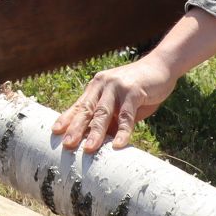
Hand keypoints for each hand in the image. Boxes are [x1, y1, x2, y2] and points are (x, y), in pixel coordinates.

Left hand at [52, 55, 176, 151]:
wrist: (160, 66)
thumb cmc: (139, 89)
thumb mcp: (120, 103)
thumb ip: (110, 117)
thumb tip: (100, 140)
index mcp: (96, 87)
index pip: (79, 105)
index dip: (67, 119)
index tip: (55, 132)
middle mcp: (103, 84)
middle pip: (87, 109)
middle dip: (76, 128)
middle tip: (67, 145)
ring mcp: (117, 86)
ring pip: (103, 112)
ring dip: (96, 132)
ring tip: (89, 149)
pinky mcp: (134, 91)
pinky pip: (126, 115)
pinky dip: (123, 131)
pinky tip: (119, 144)